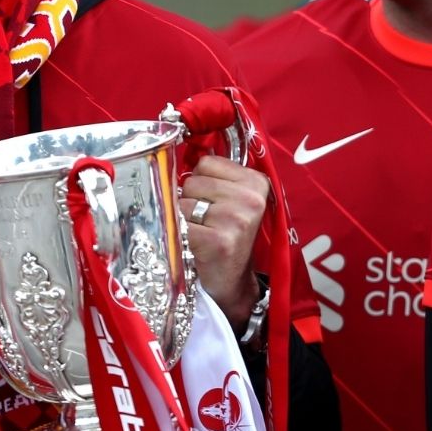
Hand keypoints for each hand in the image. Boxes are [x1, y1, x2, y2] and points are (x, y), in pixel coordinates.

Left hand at [179, 155, 266, 329]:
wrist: (230, 282)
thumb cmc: (225, 235)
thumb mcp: (231, 199)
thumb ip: (213, 175)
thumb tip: (174, 148)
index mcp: (257, 182)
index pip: (205, 163)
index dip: (200, 182)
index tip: (213, 202)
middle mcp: (250, 199)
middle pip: (191, 181)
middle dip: (190, 200)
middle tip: (205, 222)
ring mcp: (235, 220)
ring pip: (181, 201)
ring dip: (182, 218)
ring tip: (200, 233)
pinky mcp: (218, 241)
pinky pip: (177, 224)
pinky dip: (177, 235)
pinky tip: (194, 246)